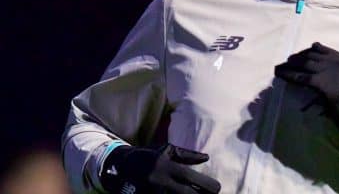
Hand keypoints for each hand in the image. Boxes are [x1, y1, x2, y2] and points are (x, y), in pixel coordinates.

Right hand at [99, 144, 220, 193]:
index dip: (206, 184)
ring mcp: (152, 193)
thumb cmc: (149, 156)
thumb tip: (206, 157)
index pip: (190, 177)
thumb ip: (187, 155)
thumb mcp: (167, 150)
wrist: (120, 167)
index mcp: (165, 166)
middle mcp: (159, 181)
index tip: (218, 188)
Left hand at [275, 42, 338, 145]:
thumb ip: (333, 69)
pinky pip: (301, 77)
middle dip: (296, 58)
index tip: (297, 56)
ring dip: (290, 65)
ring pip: (304, 63)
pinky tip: (280, 74)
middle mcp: (337, 61)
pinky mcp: (323, 83)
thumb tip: (311, 68)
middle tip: (286, 62)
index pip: (319, 48)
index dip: (305, 52)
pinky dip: (288, 75)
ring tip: (280, 68)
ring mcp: (330, 71)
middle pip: (310, 54)